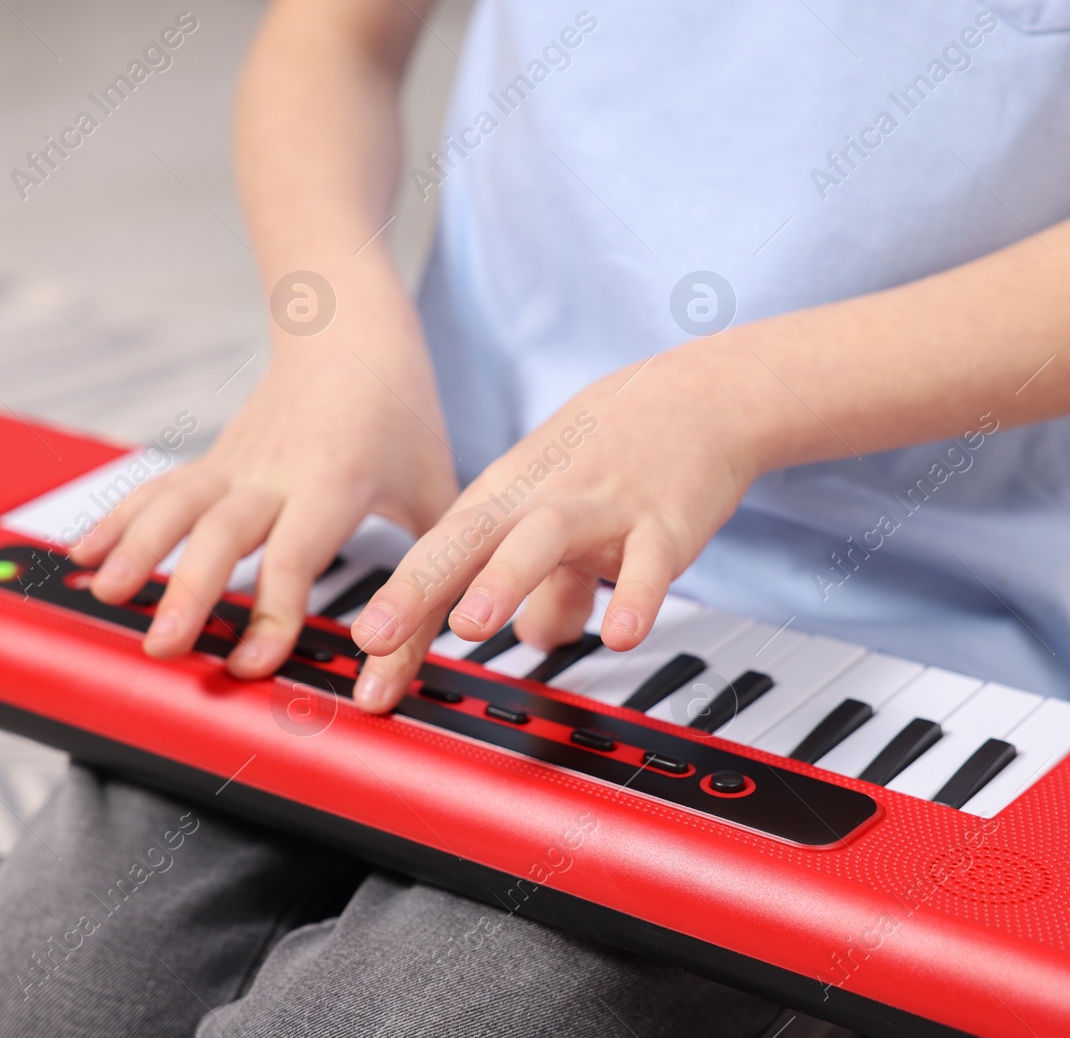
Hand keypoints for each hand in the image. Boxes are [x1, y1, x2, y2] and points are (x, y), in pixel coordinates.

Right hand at [71, 292, 456, 679]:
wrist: (350, 328)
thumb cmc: (399, 409)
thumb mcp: (436, 485)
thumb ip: (440, 561)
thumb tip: (453, 627)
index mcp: (334, 482)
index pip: (296, 557)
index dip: (272, 614)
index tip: (251, 664)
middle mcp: (276, 472)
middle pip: (220, 535)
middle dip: (187, 592)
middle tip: (163, 645)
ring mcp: (236, 463)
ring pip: (177, 506)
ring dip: (136, 550)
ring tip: (106, 596)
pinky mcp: (214, 461)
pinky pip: (159, 490)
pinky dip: (117, 520)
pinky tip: (84, 555)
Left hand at [348, 340, 766, 711]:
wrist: (705, 393)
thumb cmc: (620, 449)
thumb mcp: (562, 511)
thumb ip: (549, 584)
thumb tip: (539, 638)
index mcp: (504, 498)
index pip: (437, 560)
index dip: (399, 616)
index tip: (364, 676)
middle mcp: (540, 499)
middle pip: (466, 540)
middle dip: (416, 589)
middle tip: (374, 639)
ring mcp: (601, 508)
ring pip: (543, 540)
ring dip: (503, 580)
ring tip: (471, 626)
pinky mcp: (664, 520)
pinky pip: (647, 563)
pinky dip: (634, 597)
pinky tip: (621, 634)